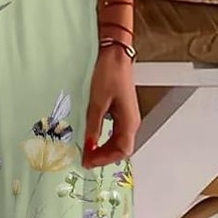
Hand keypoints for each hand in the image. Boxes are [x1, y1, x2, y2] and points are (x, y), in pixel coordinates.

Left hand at [82, 46, 140, 168]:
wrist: (115, 55)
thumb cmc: (108, 75)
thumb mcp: (97, 102)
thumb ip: (94, 125)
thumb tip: (89, 146)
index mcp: (129, 121)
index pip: (122, 150)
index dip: (105, 159)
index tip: (88, 161)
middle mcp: (131, 121)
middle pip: (122, 148)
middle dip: (104, 156)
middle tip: (85, 159)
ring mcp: (127, 116)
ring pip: (119, 141)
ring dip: (104, 149)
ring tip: (87, 151)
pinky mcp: (121, 110)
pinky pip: (115, 131)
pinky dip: (105, 139)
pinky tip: (93, 137)